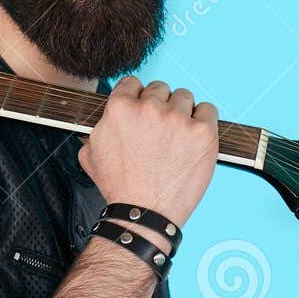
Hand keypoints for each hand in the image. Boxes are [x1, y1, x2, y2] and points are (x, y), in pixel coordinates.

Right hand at [77, 76, 218, 233]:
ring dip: (181, 112)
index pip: (133, 83)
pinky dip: (203, 120)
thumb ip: (98, 128)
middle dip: (159, 105)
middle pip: (160, 88)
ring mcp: (178, 119)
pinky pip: (208, 110)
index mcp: (119, 108)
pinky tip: (194, 136)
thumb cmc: (119, 187)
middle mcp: (149, 108)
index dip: (136, 99)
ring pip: (184, 97)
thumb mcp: (90, 154)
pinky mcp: (203, 133)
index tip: (142, 112)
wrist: (144, 213)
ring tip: (176, 136)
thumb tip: (104, 120)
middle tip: (159, 130)